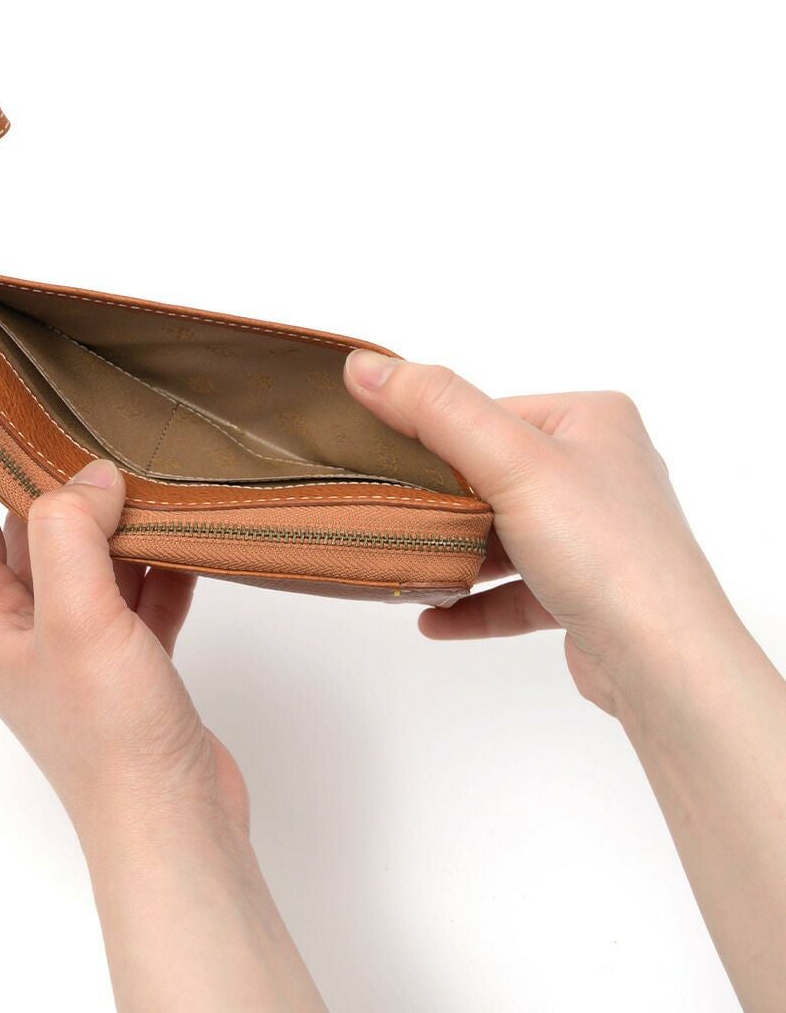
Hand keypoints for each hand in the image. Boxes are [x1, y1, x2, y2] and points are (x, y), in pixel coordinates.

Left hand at [0, 441, 247, 846]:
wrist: (176, 825)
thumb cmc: (111, 740)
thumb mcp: (76, 621)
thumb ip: (71, 536)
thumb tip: (91, 477)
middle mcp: (25, 627)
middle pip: (26, 528)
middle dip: (47, 471)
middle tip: (69, 406)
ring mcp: (79, 643)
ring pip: (88, 554)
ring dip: (113, 515)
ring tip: (140, 456)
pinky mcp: (130, 658)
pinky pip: (138, 587)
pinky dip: (158, 556)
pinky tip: (187, 527)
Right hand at [343, 351, 736, 713]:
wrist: (665, 663)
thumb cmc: (606, 551)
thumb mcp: (511, 461)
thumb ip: (436, 409)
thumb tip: (365, 367)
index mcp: (592, 420)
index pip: (489, 413)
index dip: (435, 438)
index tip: (386, 464)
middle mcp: (600, 470)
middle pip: (491, 473)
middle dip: (440, 503)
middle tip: (389, 517)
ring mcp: (595, 534)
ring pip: (502, 534)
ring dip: (454, 554)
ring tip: (406, 565)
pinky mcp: (586, 591)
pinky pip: (514, 589)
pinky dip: (473, 601)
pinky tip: (432, 616)